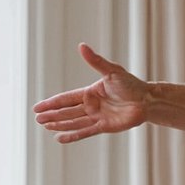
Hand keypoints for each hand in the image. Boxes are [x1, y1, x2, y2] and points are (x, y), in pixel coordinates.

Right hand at [33, 44, 149, 143]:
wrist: (147, 100)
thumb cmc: (131, 84)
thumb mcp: (112, 71)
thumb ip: (95, 61)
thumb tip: (81, 46)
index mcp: (90, 92)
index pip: (66, 98)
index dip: (52, 103)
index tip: (37, 107)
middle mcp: (92, 105)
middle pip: (67, 112)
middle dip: (52, 115)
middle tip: (38, 119)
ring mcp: (97, 117)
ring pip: (74, 122)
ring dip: (59, 124)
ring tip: (45, 126)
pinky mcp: (104, 127)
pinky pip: (85, 132)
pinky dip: (73, 135)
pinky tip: (60, 138)